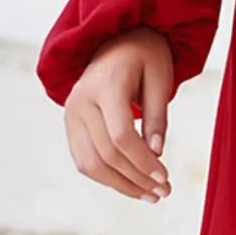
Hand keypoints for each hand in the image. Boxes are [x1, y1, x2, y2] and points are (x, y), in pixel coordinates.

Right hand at [62, 26, 173, 201]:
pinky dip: (107, 177)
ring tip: (150, 195)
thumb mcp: (161, 77)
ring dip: (121, 185)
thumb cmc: (145, 56)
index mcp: (106, 85)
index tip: (165, 178)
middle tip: (164, 192)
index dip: (143, 162)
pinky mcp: (70, 125)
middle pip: (106, 154)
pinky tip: (131, 184)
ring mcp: (71, 114)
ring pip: (90, 164)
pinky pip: (84, 160)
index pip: (120, 136)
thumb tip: (156, 154)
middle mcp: (81, 101)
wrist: (114, 39)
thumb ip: (158, 116)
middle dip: (136, 179)